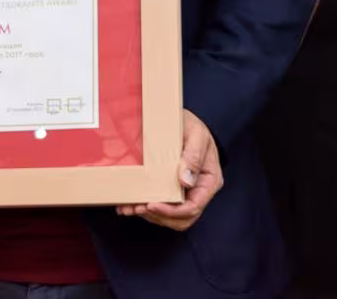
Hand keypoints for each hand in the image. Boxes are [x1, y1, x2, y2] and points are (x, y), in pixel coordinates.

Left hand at [116, 109, 222, 230]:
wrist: (179, 118)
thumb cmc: (191, 126)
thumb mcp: (196, 135)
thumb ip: (193, 156)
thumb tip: (186, 182)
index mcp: (209, 181)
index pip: (193, 206)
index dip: (172, 211)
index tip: (152, 204)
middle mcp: (197, 190)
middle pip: (181, 218)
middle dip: (158, 216)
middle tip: (137, 208)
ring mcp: (184, 191)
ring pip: (169, 216)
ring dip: (149, 215)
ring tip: (129, 208)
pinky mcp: (169, 187)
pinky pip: (159, 205)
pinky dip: (143, 208)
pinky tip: (128, 205)